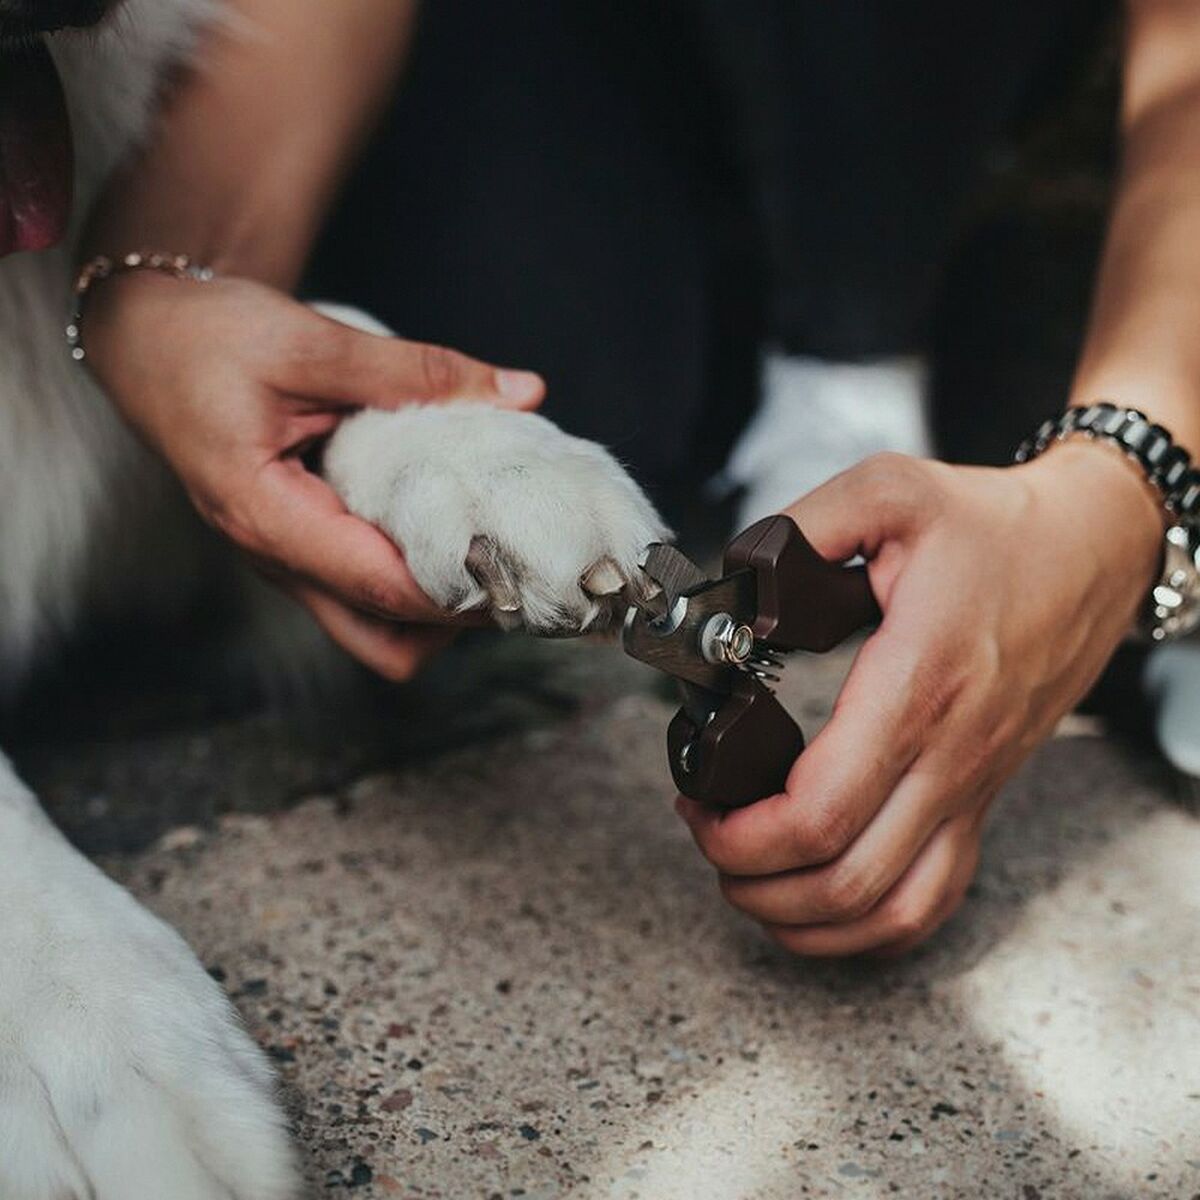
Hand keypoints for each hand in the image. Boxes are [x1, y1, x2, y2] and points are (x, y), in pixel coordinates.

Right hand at [83, 272, 544, 678]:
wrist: (145, 338)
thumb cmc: (207, 338)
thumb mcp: (312, 342)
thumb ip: (416, 372)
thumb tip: (522, 393)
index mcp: (267, 516)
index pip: (379, 586)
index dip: (458, 590)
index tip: (524, 571)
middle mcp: (276, 556)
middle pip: (383, 643)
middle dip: (454, 622)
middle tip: (513, 567)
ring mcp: (288, 560)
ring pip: (377, 627)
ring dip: (437, 606)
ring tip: (492, 549)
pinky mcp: (301, 546)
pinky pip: (365, 593)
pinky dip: (414, 577)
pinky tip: (452, 531)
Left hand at [679, 445, 1162, 955]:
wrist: (1090, 552)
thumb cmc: (991, 527)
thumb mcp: (889, 491)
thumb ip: (801, 526)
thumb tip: (732, 577)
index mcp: (917, 683)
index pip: (821, 809)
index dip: (740, 832)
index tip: (695, 800)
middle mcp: (948, 754)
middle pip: (844, 880)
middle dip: (749, 879)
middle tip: (706, 830)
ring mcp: (969, 788)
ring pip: (888, 913)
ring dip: (801, 918)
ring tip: (746, 874)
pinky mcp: (977, 799)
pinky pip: (929, 902)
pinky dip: (864, 926)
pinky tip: (816, 901)